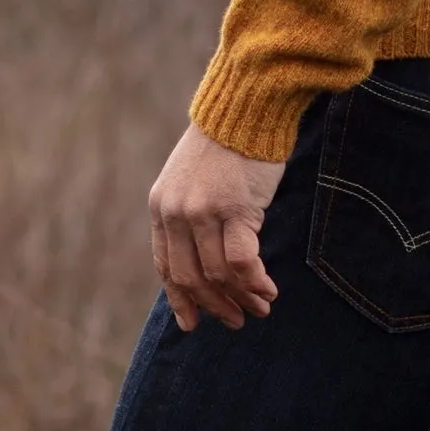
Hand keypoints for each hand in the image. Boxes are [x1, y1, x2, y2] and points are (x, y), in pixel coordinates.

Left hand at [148, 123, 285, 332]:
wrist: (245, 107)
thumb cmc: (227, 145)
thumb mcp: (192, 180)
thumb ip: (189, 215)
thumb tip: (202, 258)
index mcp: (161, 208)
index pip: (165, 266)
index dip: (180, 300)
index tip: (194, 323)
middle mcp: (176, 213)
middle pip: (190, 277)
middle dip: (214, 306)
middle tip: (236, 320)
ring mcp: (202, 212)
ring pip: (217, 274)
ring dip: (241, 297)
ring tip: (261, 307)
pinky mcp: (234, 209)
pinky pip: (241, 261)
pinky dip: (255, 282)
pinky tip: (269, 289)